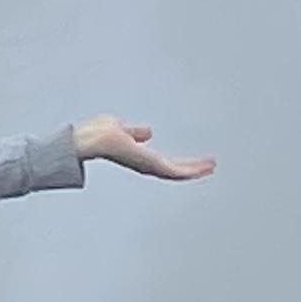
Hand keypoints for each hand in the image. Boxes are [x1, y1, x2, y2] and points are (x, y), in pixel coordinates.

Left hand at [72, 118, 214, 180]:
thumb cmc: (96, 134)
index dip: (180, 162)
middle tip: (210, 166)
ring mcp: (147, 167)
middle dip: (192, 168)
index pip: (163, 162)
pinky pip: (175, 171)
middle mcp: (144, 164)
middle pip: (173, 169)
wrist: (89, 139)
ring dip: (196, 169)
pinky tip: (204, 167)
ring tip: (211, 166)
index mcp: (139, 156)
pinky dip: (191, 170)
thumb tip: (146, 132)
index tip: (195, 161)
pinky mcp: (150, 165)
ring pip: (177, 173)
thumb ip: (135, 132)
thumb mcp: (122, 129)